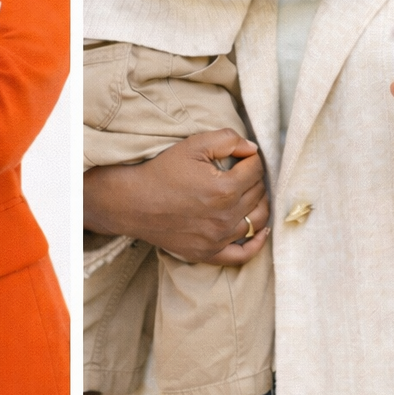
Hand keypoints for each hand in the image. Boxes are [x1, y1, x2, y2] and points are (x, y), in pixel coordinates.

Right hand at [84, 128, 270, 265]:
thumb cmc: (162, 171)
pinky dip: (256, 243)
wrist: (133, 202)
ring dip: (259, 205)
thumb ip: (228, 139)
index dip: (252, 159)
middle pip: (259, 195)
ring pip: (257, 221)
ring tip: (252, 194)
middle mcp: (226, 217)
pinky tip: (261, 231)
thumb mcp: (193, 145)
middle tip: (244, 171)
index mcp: (225, 189)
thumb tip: (252, 148)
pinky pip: (242, 254)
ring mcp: (218, 238)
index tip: (243, 155)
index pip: (256, 170)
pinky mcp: (208, 252)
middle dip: (255, 179)